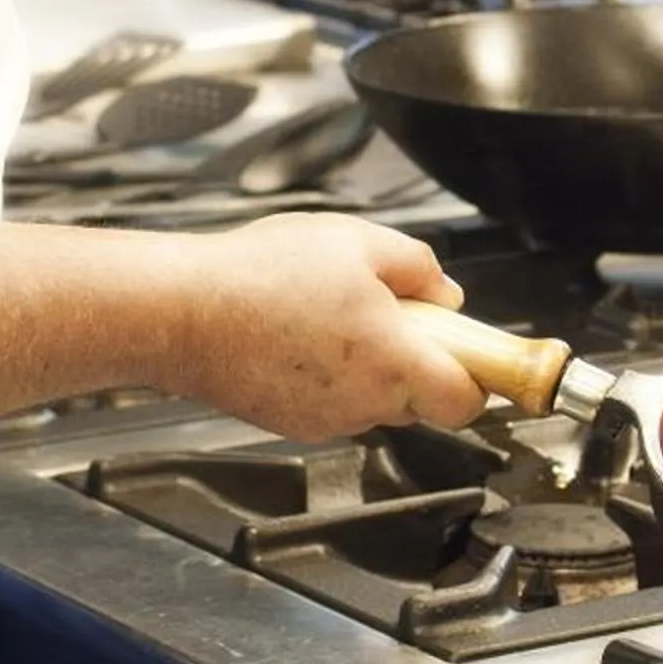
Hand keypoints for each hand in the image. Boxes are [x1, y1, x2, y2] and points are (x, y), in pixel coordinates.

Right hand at [140, 215, 487, 442]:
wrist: (182, 311)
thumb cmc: (261, 276)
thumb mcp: (361, 242)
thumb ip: (421, 268)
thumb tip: (446, 294)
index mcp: (394, 362)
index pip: (468, 401)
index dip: (480, 377)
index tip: (478, 353)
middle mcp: (364, 404)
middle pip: (421, 397)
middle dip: (418, 357)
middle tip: (389, 308)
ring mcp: (325, 419)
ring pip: (374, 398)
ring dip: (369, 364)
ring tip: (329, 311)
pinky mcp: (290, 421)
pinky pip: (332, 401)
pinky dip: (328, 373)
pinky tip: (296, 331)